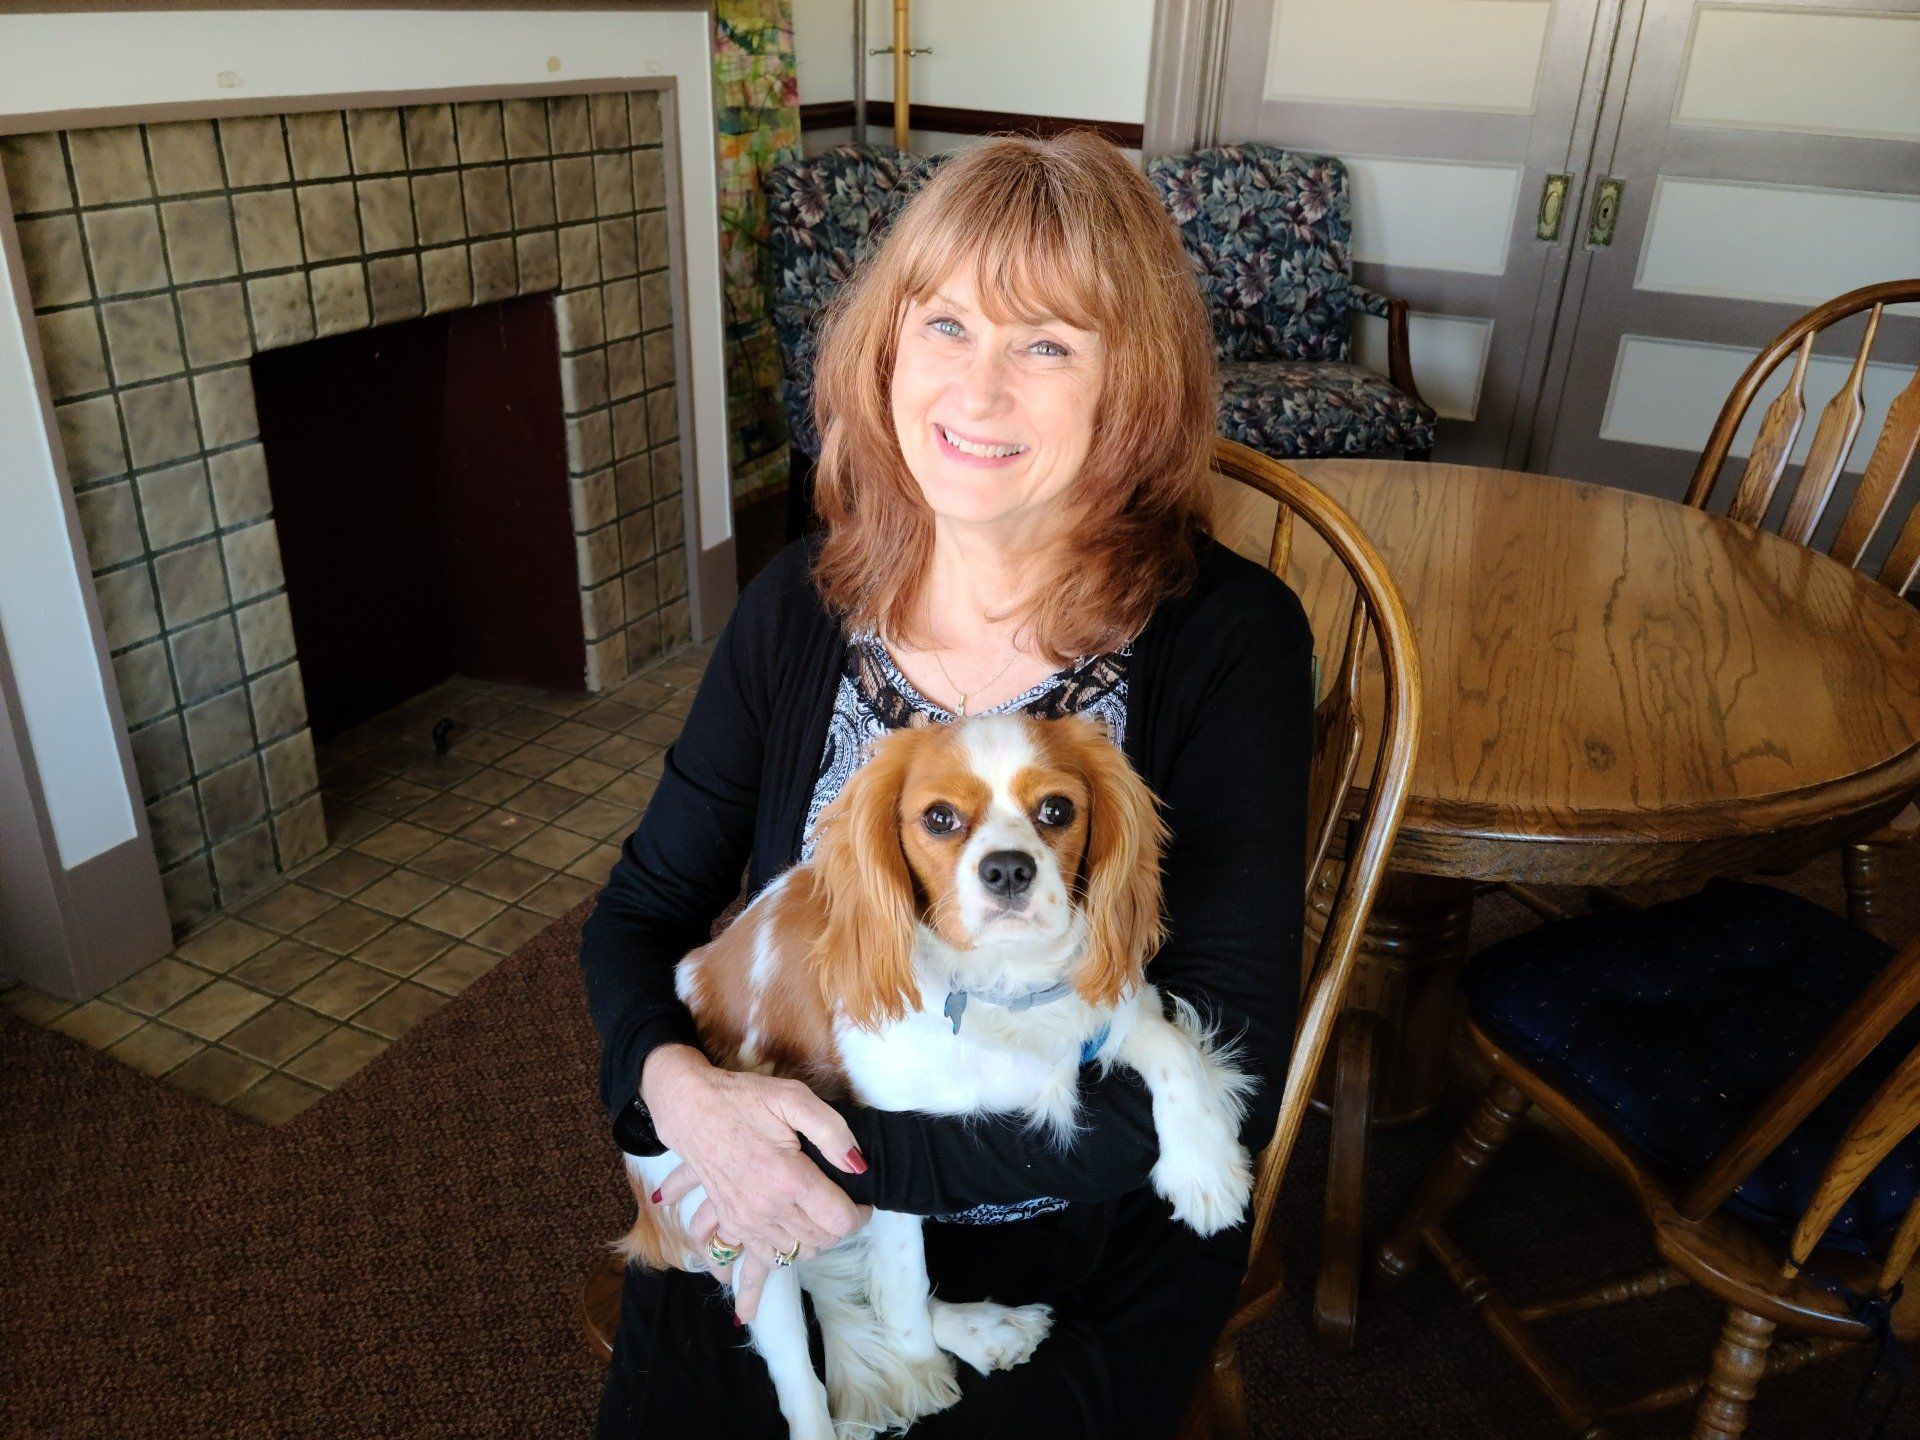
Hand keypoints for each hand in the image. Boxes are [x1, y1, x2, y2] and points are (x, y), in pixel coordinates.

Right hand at [640, 1045, 869, 1319]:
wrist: (691, 1109)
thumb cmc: (744, 1100)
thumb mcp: (793, 1099)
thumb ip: (832, 1132)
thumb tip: (858, 1166)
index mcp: (789, 1179)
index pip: (841, 1221)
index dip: (860, 1213)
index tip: (861, 1199)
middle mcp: (767, 1209)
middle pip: (821, 1242)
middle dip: (838, 1229)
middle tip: (842, 1205)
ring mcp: (746, 1221)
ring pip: (793, 1255)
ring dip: (811, 1246)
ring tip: (817, 1229)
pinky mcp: (731, 1223)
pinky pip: (745, 1264)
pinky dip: (752, 1284)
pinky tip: (746, 1310)